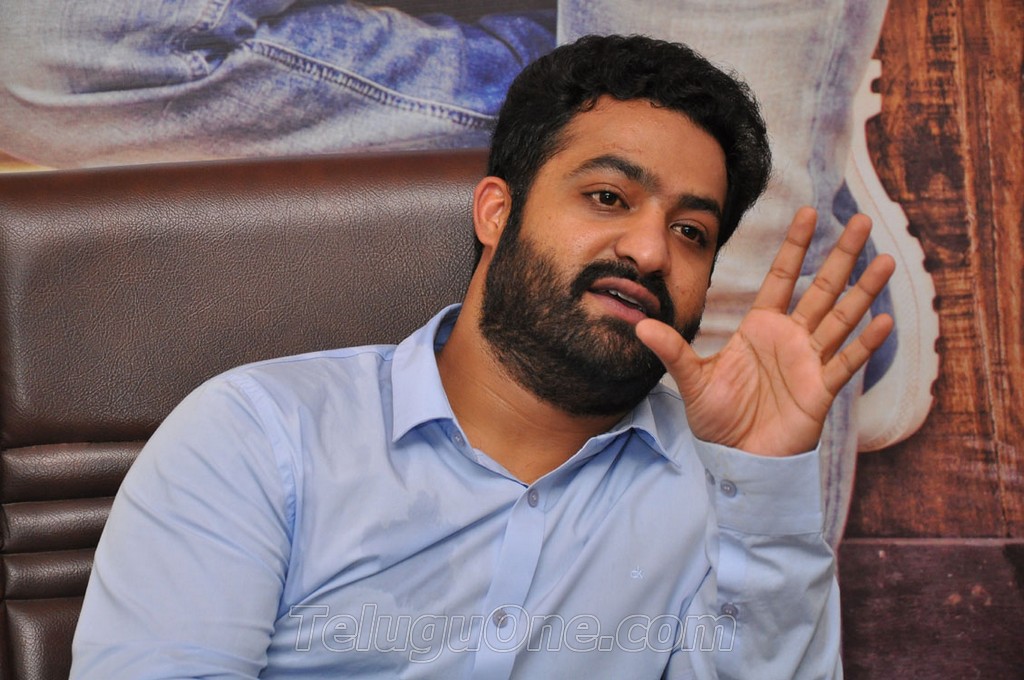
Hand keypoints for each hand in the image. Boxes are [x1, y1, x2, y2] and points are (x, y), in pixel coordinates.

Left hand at [635, 207, 895, 455]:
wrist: (737, 460)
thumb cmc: (718, 419)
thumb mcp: (692, 380)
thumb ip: (673, 351)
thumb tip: (641, 326)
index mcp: (760, 328)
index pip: (781, 277)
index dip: (795, 246)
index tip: (808, 212)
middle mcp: (790, 338)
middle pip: (821, 288)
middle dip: (841, 255)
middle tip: (862, 221)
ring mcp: (809, 362)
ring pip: (842, 318)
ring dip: (864, 291)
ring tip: (887, 261)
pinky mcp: (820, 391)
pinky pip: (846, 363)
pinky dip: (865, 344)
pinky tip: (885, 321)